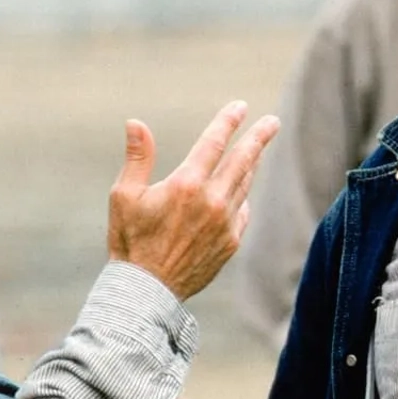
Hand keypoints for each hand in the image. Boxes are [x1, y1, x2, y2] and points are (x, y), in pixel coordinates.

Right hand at [108, 102, 279, 302]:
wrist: (146, 291)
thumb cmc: (130, 241)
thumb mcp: (124, 196)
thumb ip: (137, 157)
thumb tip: (136, 123)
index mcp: (186, 184)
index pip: (214, 142)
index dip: (228, 121)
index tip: (240, 107)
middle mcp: (212, 201)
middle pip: (243, 160)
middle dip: (260, 138)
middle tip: (273, 122)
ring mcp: (225, 223)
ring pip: (244, 185)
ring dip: (252, 164)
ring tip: (257, 150)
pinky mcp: (230, 242)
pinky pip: (242, 212)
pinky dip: (242, 197)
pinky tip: (240, 191)